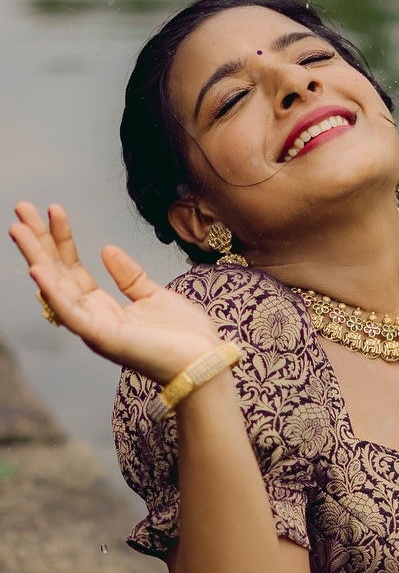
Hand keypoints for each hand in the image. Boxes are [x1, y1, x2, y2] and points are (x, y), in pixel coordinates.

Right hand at [9, 202, 220, 384]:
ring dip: (36, 258)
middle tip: (22, 209)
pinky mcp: (103, 338)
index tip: (53, 210)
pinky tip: (37, 269)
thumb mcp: (154, 296)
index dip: (61, 241)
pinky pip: (70, 313)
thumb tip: (106, 249)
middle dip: (39, 243)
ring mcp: (95, 330)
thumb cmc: (184, 338)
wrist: (206, 362)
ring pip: (56, 289)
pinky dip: (52, 292)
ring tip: (18, 229)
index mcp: (105, 310)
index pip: (73, 271)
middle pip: (58, 276)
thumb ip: (129, 276)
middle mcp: (93, 320)